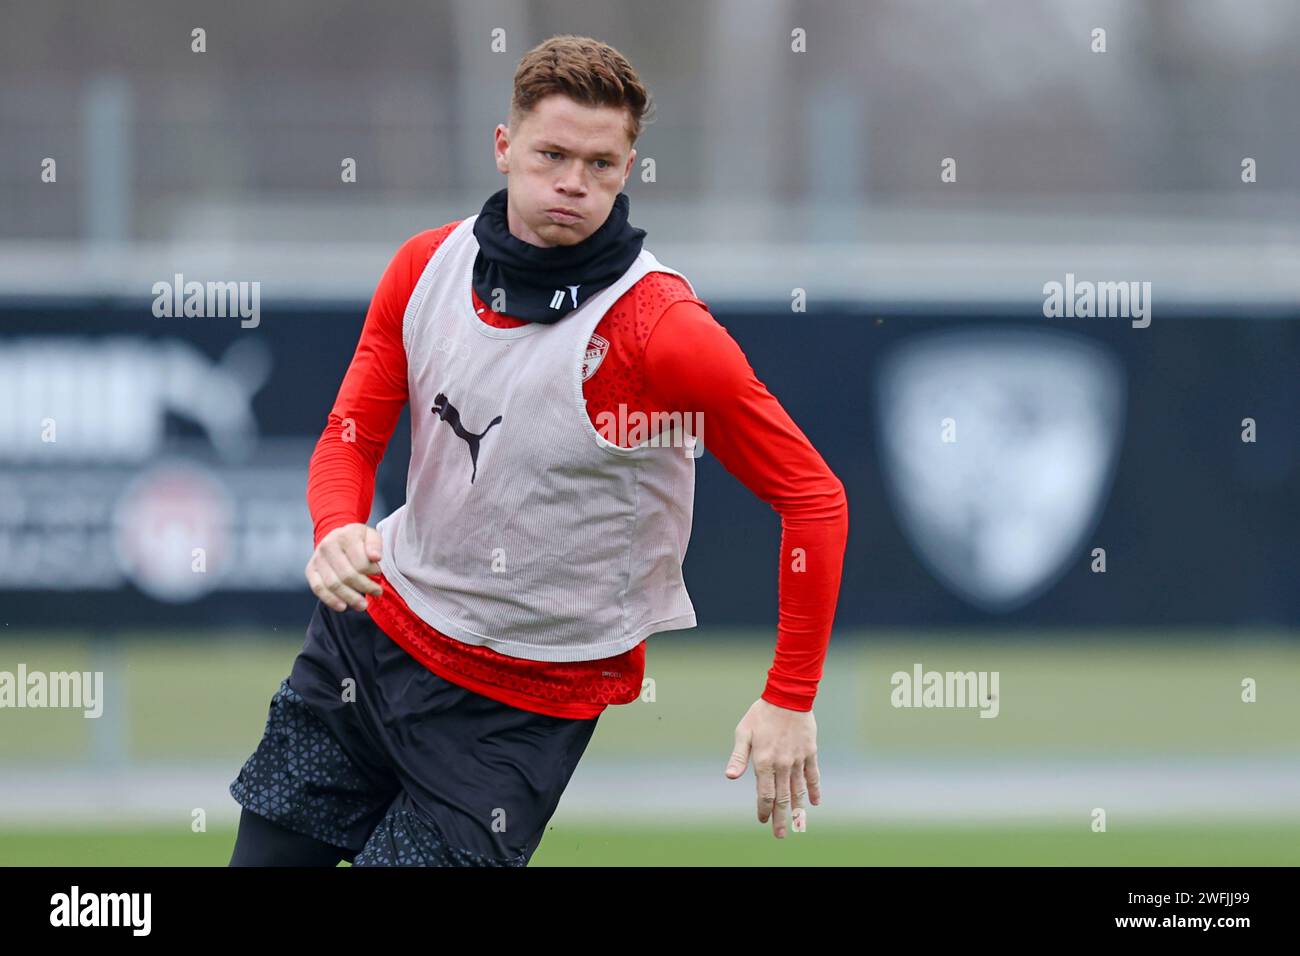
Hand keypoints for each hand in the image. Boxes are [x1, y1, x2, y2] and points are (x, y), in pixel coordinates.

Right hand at [305, 523, 383, 611]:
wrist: (336, 537)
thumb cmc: (357, 540)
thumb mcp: (370, 536)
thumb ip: (375, 545)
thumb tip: (376, 557)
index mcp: (346, 535)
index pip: (360, 561)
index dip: (373, 571)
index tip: (380, 574)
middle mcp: (328, 545)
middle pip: (347, 574)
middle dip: (364, 587)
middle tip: (377, 593)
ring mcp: (317, 558)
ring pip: (333, 584)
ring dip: (350, 597)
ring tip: (363, 605)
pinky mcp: (310, 570)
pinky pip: (318, 588)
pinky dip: (330, 600)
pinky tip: (343, 607)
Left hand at [724, 697, 820, 837]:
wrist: (788, 696)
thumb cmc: (761, 714)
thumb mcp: (744, 732)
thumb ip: (738, 757)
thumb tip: (729, 777)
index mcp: (763, 761)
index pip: (764, 793)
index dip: (764, 809)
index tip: (762, 820)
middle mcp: (782, 764)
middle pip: (782, 798)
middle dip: (780, 818)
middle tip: (779, 835)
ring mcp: (798, 759)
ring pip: (798, 790)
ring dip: (797, 809)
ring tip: (797, 825)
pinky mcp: (810, 752)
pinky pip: (813, 775)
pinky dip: (814, 790)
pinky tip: (814, 803)